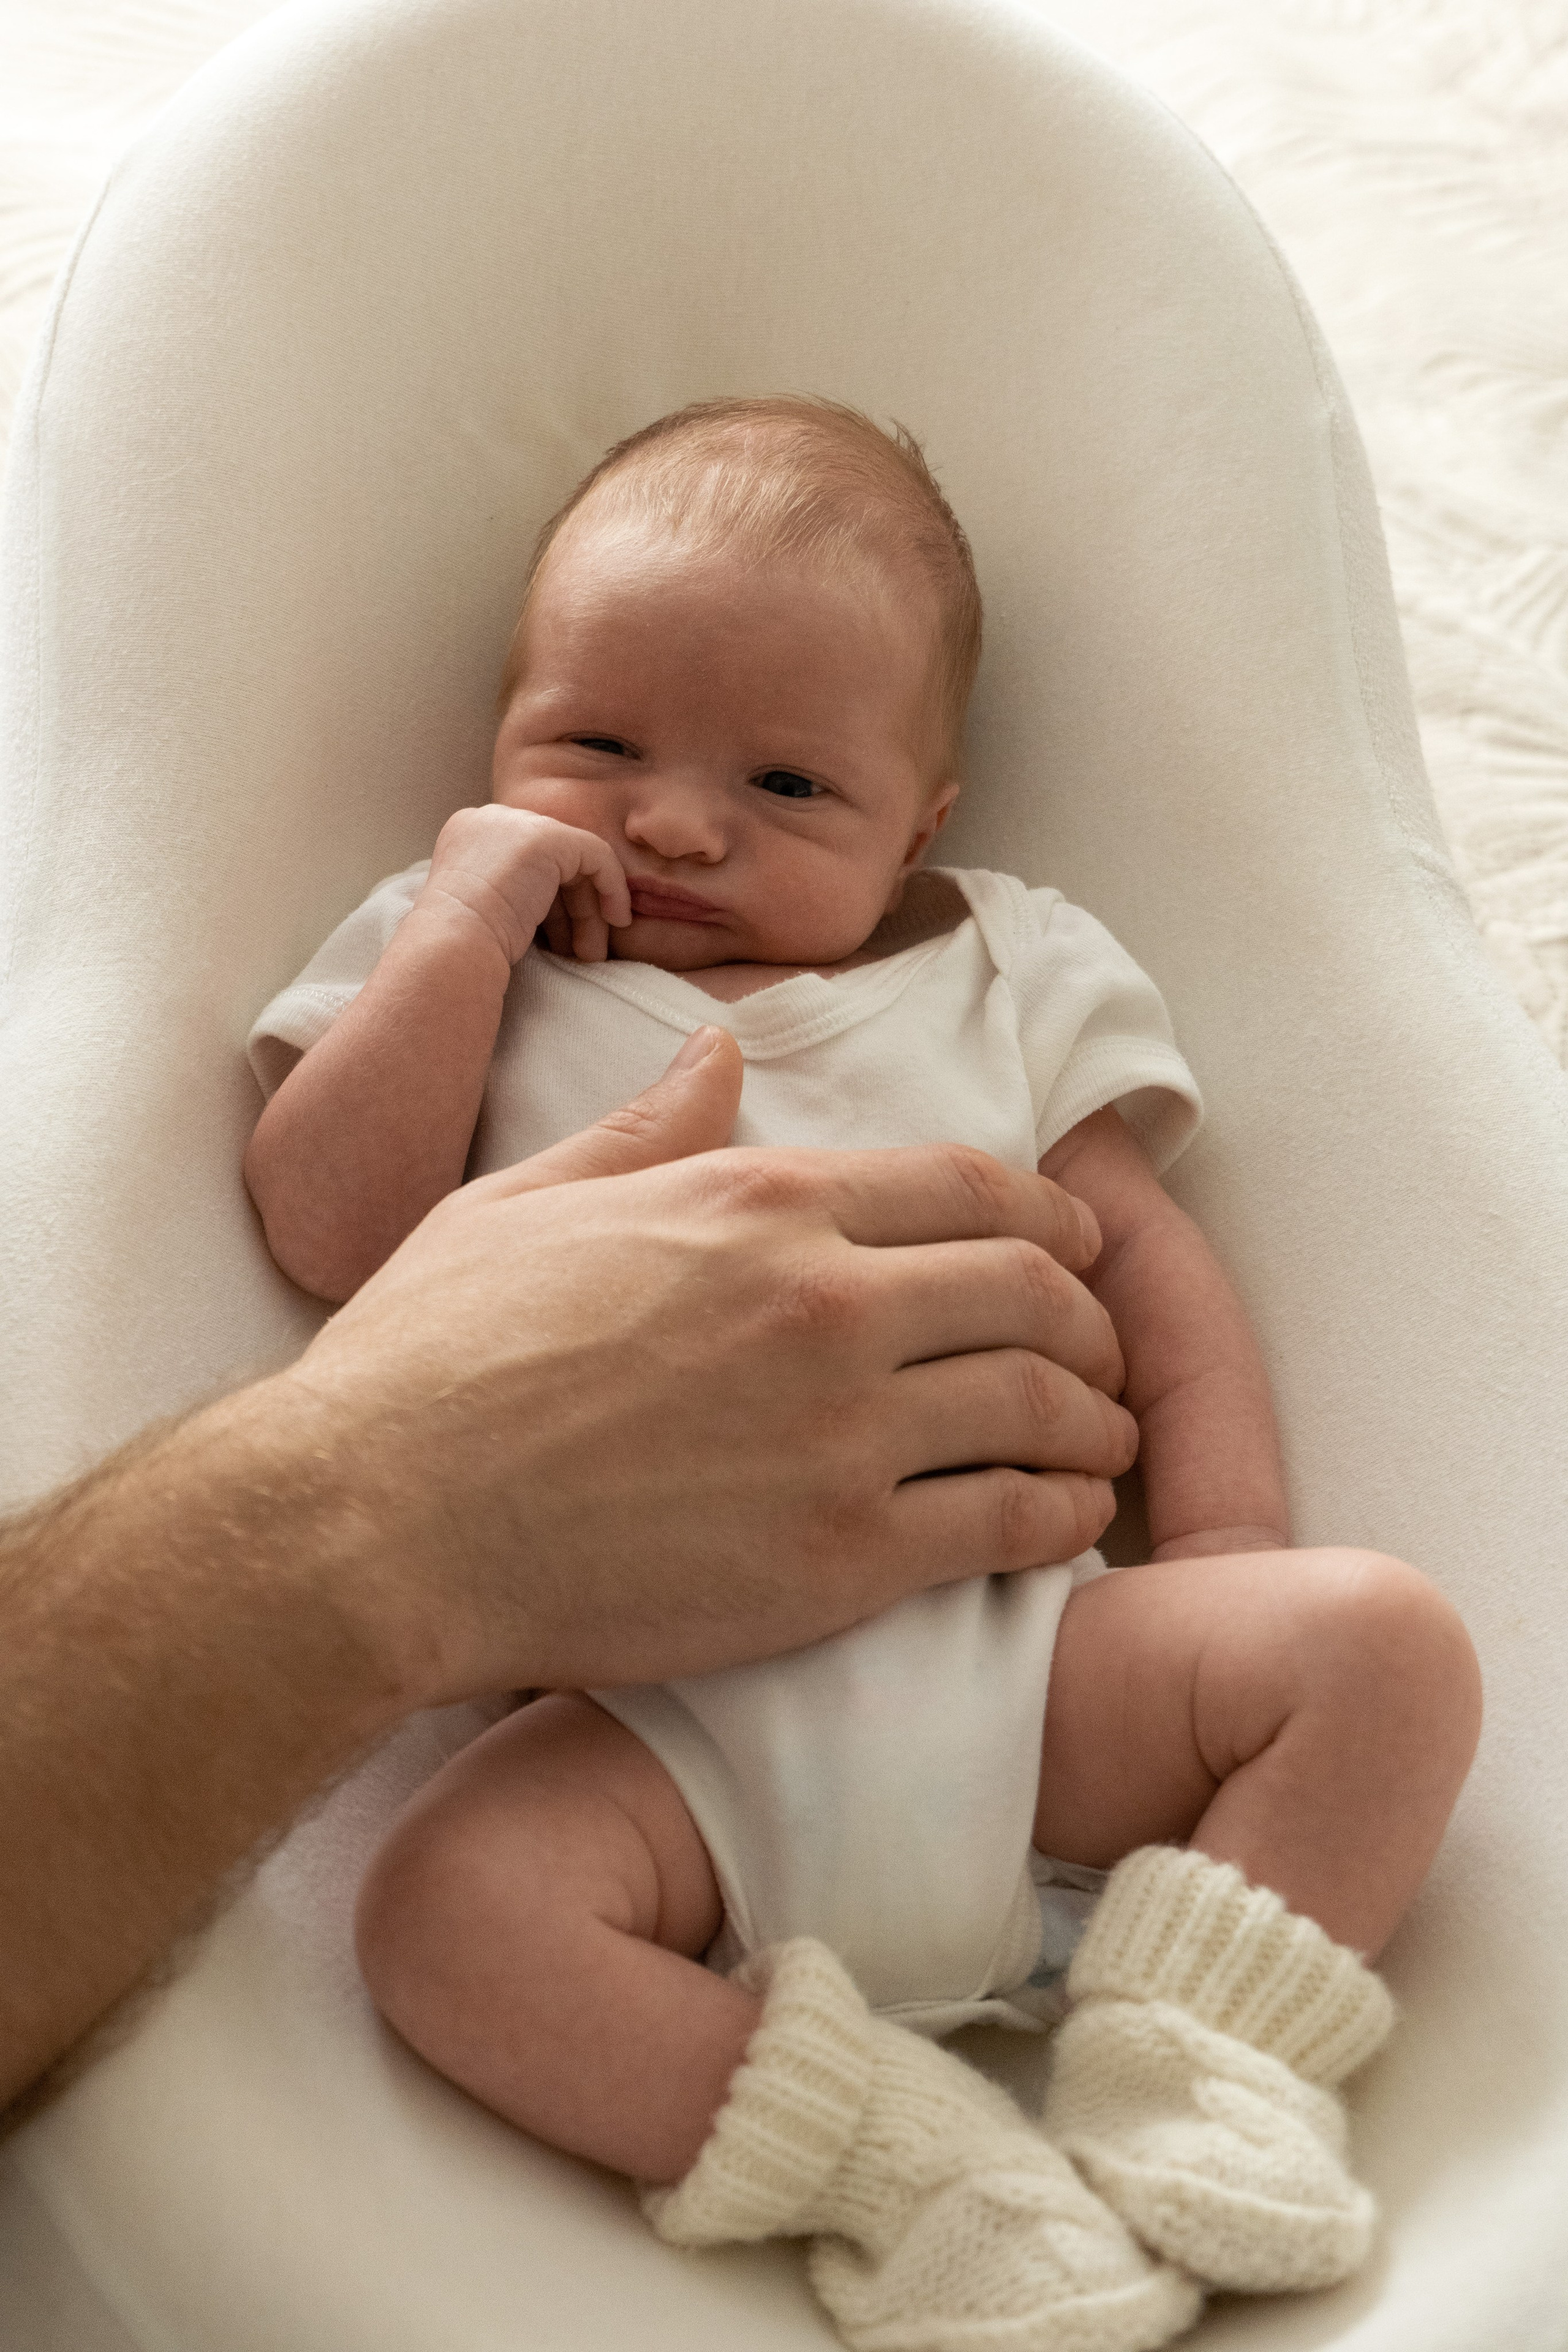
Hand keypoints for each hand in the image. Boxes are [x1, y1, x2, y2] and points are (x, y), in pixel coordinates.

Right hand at [283, 1027, 1135, 1700]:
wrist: (375, 1522)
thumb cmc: (430, 1359)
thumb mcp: (528, 1201)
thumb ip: (648, 1131)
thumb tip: (721, 1054)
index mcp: (755, 1200)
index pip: (966, 1184)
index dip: (1050, 1213)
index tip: (1077, 1243)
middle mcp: (823, 1298)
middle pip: (1030, 1286)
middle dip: (1091, 1315)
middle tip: (1103, 1348)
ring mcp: (842, 1429)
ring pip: (1040, 1402)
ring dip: (1096, 1417)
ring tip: (1104, 1439)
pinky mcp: (841, 1557)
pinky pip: (1007, 1521)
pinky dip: (1060, 1516)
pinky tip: (1067, 1521)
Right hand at [420, 803, 631, 965]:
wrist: (453, 945)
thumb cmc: (463, 945)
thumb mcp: (485, 909)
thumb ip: (512, 893)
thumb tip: (546, 909)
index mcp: (469, 835)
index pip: (523, 861)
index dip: (548, 900)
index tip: (559, 940)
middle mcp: (490, 820)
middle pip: (549, 860)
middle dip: (571, 908)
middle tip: (583, 950)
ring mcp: (517, 824)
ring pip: (573, 861)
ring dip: (589, 910)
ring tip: (593, 953)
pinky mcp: (547, 838)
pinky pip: (596, 854)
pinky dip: (612, 887)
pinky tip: (615, 920)